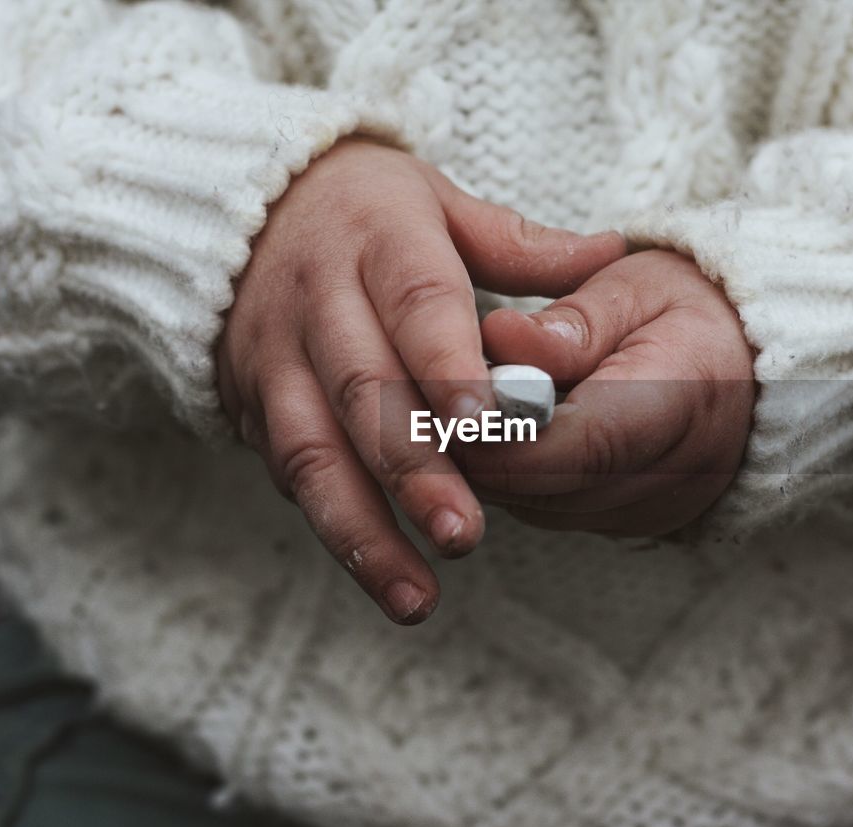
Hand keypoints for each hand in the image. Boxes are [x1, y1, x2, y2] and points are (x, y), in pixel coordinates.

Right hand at [217, 139, 624, 622]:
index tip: (487, 425)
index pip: (417, 301)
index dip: (447, 364)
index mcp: (379, 239)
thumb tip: (610, 251)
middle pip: (364, 393)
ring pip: (313, 453)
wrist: (243, 212)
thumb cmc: (368, 213)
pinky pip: (288, 472)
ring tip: (416, 597)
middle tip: (467, 536)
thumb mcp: (440, 202)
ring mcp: (274, 358)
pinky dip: (332, 524)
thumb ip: (520, 245)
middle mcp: (318, 301)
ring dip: (363, 530)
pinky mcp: (249, 404)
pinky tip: (378, 573)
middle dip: (415, 472)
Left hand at [458, 250, 755, 534]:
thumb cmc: (690, 312)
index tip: (442, 397)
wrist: (754, 364)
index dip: (503, 430)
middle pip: (549, 486)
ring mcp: (655, 510)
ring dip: (494, 462)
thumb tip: (500, 339)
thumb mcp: (638, 286)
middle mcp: (677, 473)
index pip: (581, 442)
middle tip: (436, 390)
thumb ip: (572, 320)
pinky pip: (552, 512)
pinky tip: (509, 427)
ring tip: (477, 399)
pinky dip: (519, 475)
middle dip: (480, 444)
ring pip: (540, 507)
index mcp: (686, 398)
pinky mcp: (631, 526)